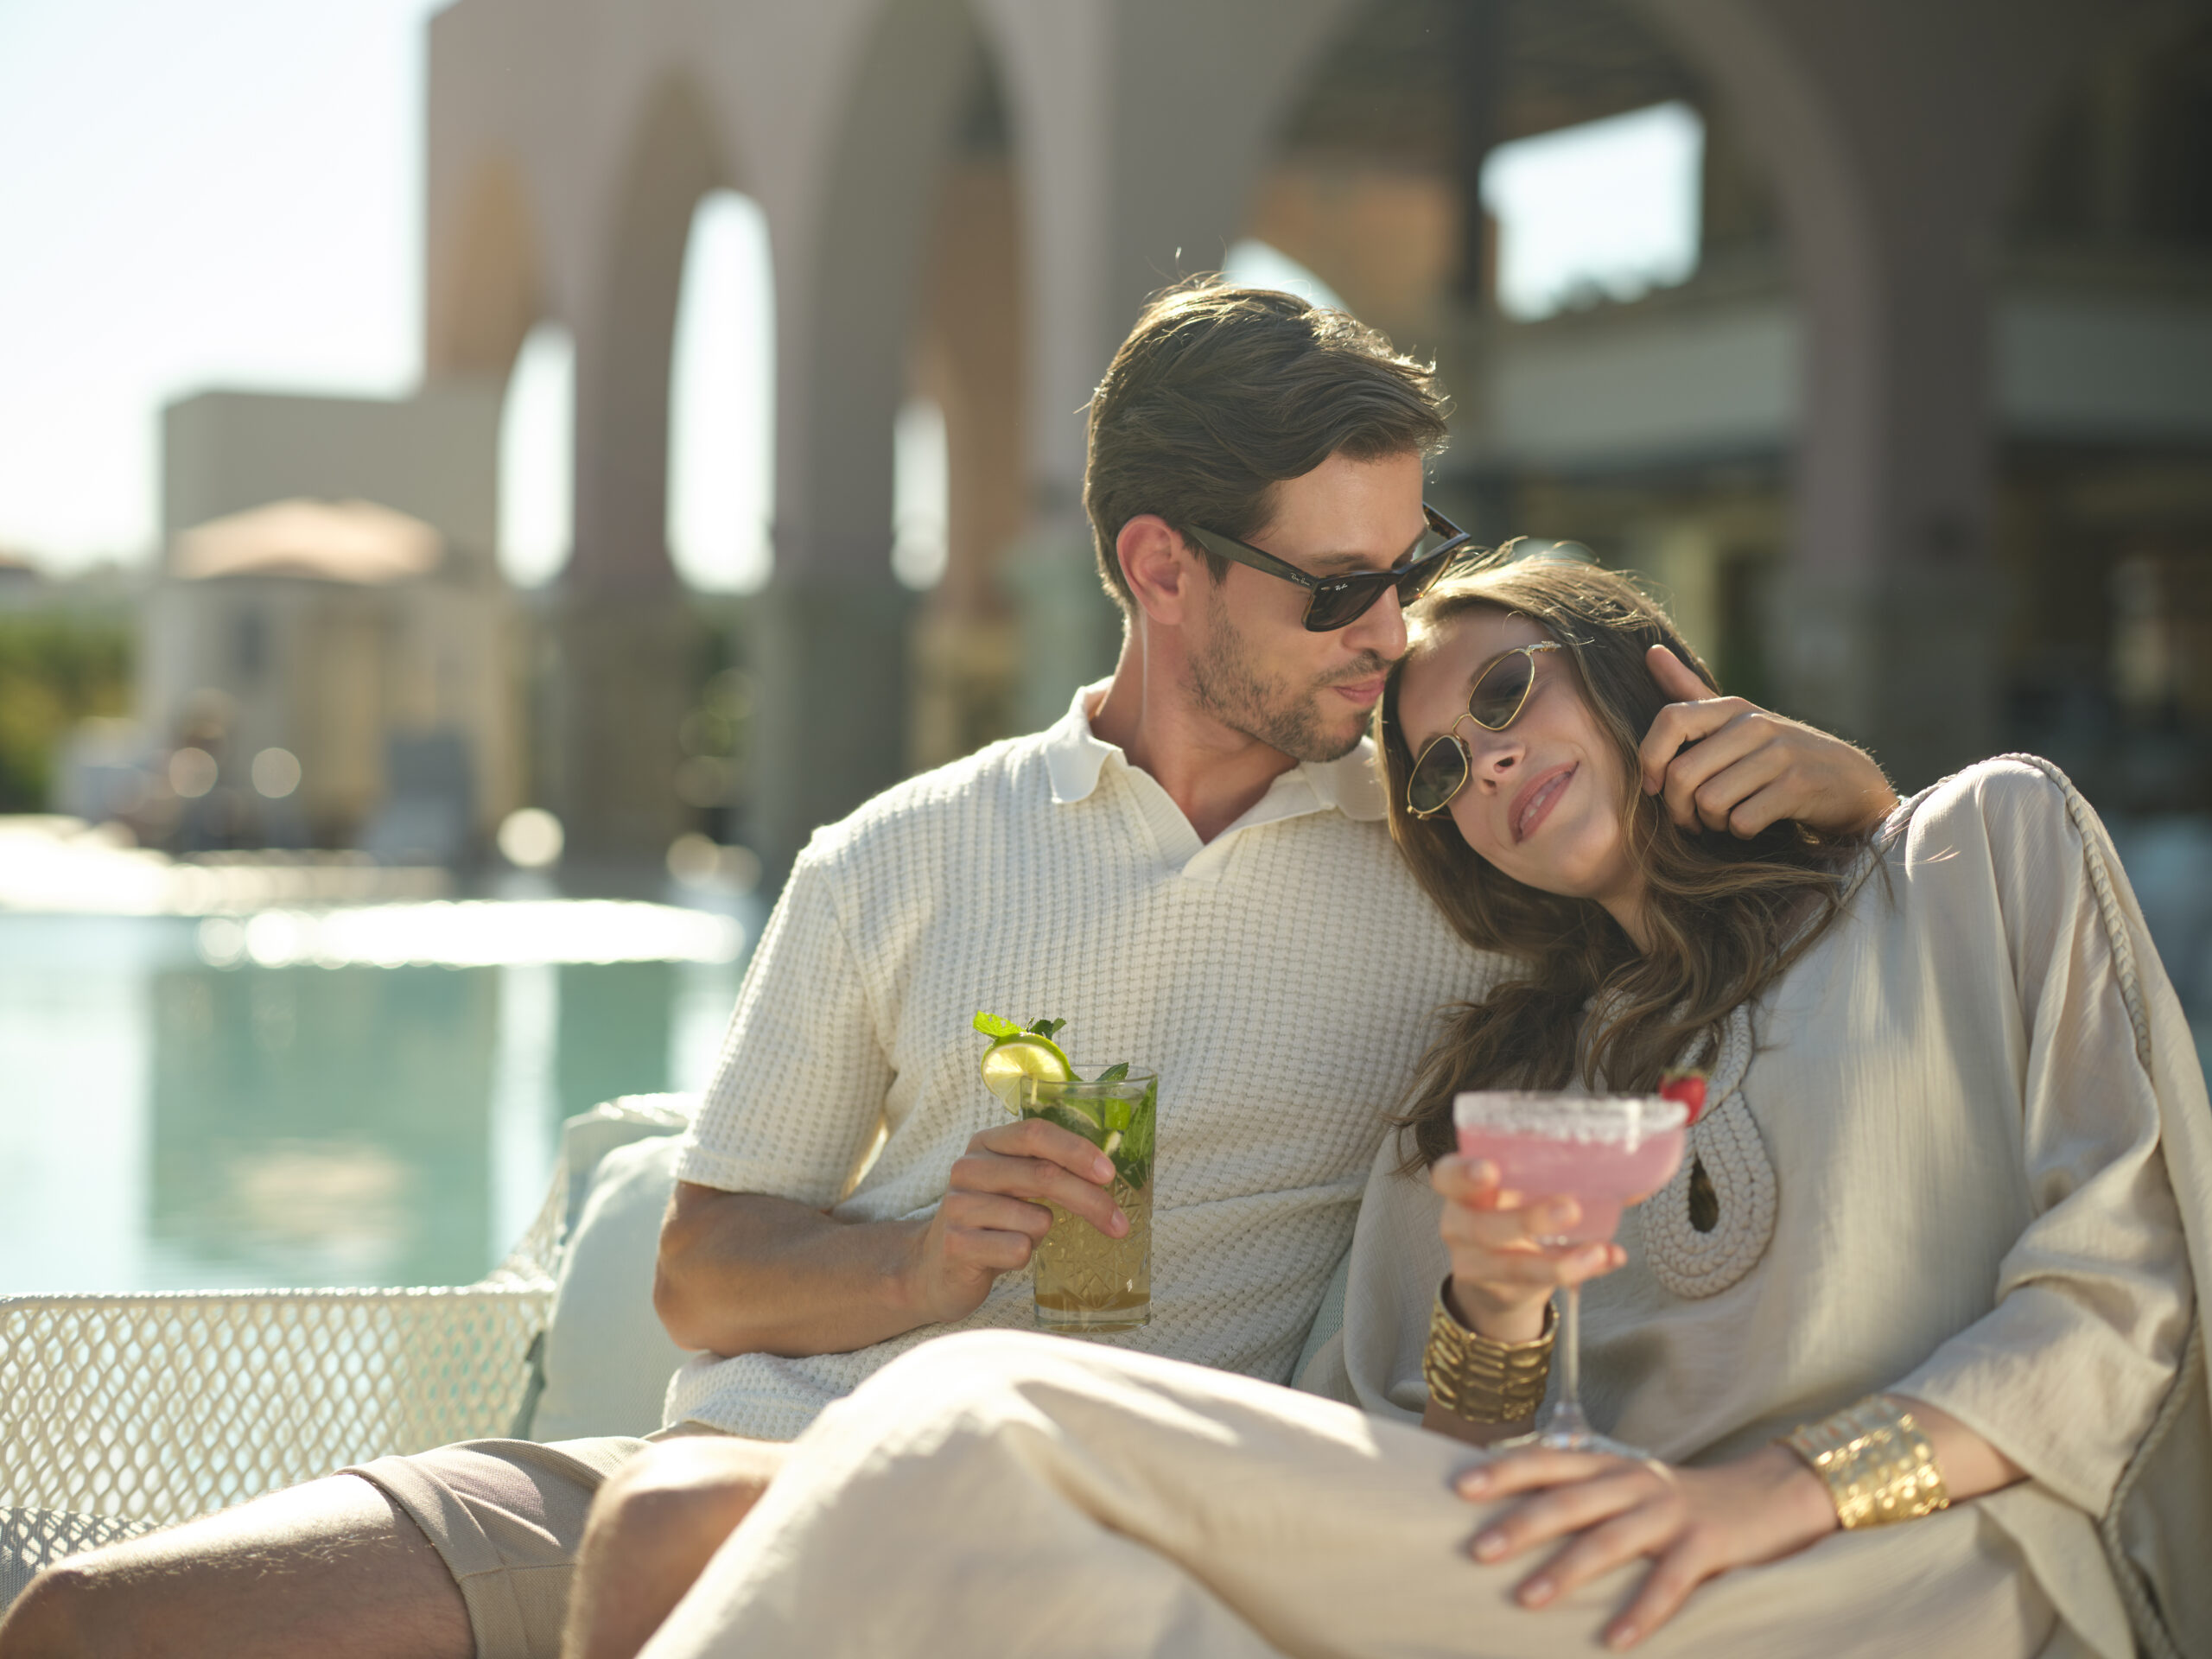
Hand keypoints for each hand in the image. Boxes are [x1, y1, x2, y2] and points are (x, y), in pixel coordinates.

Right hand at [908, 1116, 1124, 1324]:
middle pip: (1044, 1175)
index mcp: (986, 1144)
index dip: (1077, 1150)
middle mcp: (968, 1168)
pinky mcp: (956, 1244)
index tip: (1110, 1174)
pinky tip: (1001, 1256)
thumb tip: (1107, 1171)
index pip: (1036, 1133)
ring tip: (1018, 1237)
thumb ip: (1046, 1168)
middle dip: (1090, 1200)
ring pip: (1036, 1219)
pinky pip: (1018, 1249)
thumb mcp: (1013, 1186)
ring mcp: (958, 1206)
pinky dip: (1022, 1256)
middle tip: (1120, 1224)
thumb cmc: (990, 1222)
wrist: (934, 1268)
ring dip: (1043, 1234)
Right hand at [1432, 1154, 1624, 1342]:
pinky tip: (1605, 1259)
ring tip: (1597, 1252)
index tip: (1490, 1170)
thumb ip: (1562, 1176)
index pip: (1447, 1177)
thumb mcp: (1523, 1189)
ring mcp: (1476, 1263)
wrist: (1497, 1273)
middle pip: (1482, 1226)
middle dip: (1526, 1219)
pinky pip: (1537, 1286)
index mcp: (1464, 1188)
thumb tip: (1636, 1173)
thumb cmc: (1513, 1210)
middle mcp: (1461, 1224)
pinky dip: (1576, 1272)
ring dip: (1557, 1262)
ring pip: (1511, 1266)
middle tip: (1569, 1208)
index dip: (1463, 1174)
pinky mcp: (1501, 1291)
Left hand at [1456, 1443, 1835, 1648]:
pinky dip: (1641, 1612)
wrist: (1768, 1495)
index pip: (1547, 1461)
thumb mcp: (1628, 1488)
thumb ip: (1582, 1498)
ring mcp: (1669, 1512)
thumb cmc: (1680, 1502)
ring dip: (1565, 1570)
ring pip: (1609, 1540)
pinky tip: (1613, 1641)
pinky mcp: (1706, 1545)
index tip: (1458, 1487)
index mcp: (1609, 1467)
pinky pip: (1669, 1583)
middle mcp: (1633, 1482)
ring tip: (1525, 1599)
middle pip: (1568, 1500)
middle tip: (1475, 1550)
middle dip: (1520, 1524)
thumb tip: (1511, 1519)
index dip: (1503, 1470)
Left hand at [1639, 645, 1895, 836]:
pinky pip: (1742, 821)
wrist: (1850, 781)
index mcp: (1732, 708)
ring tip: (1724, 819)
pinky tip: (1751, 824)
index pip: (1670, 720)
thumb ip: (1691, 691)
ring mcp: (1779, 754)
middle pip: (1682, 774)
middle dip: (1678, 809)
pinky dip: (1739, 832)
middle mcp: (1754, 725)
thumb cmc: (1778, 754)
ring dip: (1710, 823)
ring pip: (1709, 801)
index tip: (1653, 787)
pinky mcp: (1797, 786)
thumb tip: (1651, 651)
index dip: (1650, 758)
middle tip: (1691, 819)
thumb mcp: (1737, 720)